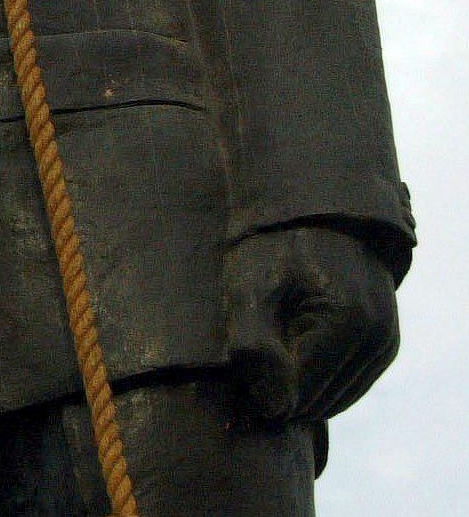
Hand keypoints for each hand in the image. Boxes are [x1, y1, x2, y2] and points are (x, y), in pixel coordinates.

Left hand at [224, 224, 400, 421]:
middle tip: (248, 350)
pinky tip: (289, 352)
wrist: (312, 211)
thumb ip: (254, 345)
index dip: (258, 388)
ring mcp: (385, 344)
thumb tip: (274, 408)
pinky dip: (316, 380)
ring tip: (268, 343)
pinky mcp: (383, 345)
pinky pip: (346, 386)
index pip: (299, 396)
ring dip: (298, 385)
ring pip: (333, 400)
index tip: (234, 360)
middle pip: (317, 402)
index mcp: (349, 325)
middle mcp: (378, 340)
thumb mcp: (249, 287)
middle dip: (279, 388)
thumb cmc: (272, 245)